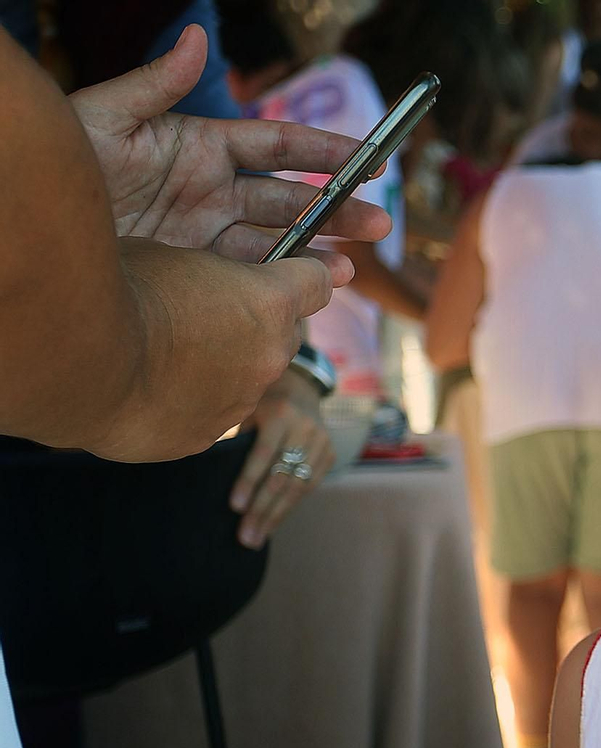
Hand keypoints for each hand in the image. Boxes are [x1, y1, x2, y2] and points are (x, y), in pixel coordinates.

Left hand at [68, 24, 390, 281]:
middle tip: (379, 222)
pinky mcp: (194, 273)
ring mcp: (206, 236)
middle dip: (339, 210)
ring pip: (277, 244)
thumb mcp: (103, 117)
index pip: (280, 147)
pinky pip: (249, 278)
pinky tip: (310, 288)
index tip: (369, 157)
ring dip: (319, 253)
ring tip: (351, 268)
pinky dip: (284, 283)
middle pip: (291, 201)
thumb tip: (196, 40)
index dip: (327, 152)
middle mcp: (212, 193)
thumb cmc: (62, 165)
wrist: (33, 230)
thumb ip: (156, 83)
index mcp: (201, 148)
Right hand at [98, 237, 332, 460]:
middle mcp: (271, 354)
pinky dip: (188, 402)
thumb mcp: (166, 255)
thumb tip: (201, 280)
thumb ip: (204, 269)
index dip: (303, 274)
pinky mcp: (208, 435)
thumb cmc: (118, 291)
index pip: (316, 282)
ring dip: (221, 366)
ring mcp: (243, 400)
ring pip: (246, 378)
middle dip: (255, 324)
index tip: (290, 274)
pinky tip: (149, 388)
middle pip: (282, 334)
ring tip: (167, 356)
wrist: (80, 360)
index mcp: (269, 300)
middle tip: (207, 314)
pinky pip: (208, 413)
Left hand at [230, 369, 332, 548]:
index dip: (249, 482)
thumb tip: (213, 475)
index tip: (235, 507)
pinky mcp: (330, 454)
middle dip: (262, 509)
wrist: (300, 387)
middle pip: (283, 476)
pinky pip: (310, 486)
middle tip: (245, 537)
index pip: (264, 454)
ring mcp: (322, 442)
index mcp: (280, 414)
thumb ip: (237, 437)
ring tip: (256, 538)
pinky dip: (290, 506)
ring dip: (275, 516)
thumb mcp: (245, 409)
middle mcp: (305, 429)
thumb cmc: (259, 401)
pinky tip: (273, 523)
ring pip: (298, 487)